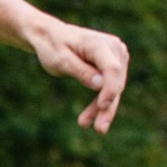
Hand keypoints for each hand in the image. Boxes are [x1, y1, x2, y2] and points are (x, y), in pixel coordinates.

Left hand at [23, 15, 130, 134]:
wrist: (50, 37)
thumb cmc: (52, 47)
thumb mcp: (60, 60)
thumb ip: (80, 71)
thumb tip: (101, 84)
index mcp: (99, 43)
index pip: (112, 68)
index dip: (110, 89)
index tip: (102, 106)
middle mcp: (114, 48)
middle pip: (116, 81)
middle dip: (107, 106)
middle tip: (99, 129)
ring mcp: (116, 56)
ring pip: (114, 87)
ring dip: (103, 108)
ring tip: (89, 126)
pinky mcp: (112, 65)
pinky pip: (109, 86)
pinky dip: (100, 102)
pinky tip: (88, 119)